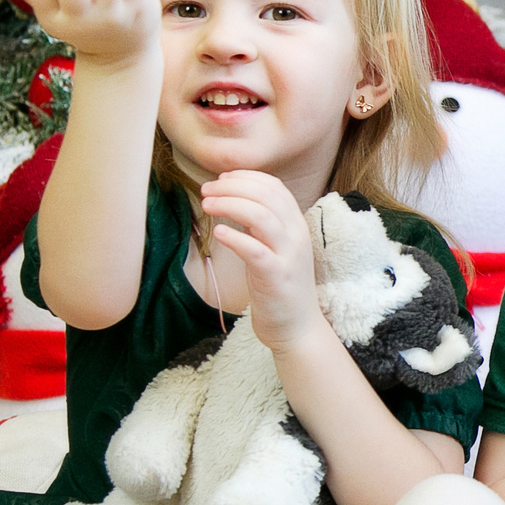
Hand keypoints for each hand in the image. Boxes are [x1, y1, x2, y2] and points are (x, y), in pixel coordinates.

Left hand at [200, 171, 319, 348]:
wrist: (297, 327)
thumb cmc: (278, 286)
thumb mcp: (273, 247)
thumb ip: (261, 224)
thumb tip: (234, 198)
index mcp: (296, 224)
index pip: (274, 186)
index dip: (246, 177)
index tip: (221, 179)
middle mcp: (296, 235)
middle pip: (266, 195)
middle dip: (232, 187)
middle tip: (207, 190)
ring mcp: (288, 255)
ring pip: (261, 216)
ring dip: (229, 204)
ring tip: (207, 205)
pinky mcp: (276, 276)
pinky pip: (255, 250)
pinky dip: (235, 237)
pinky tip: (218, 233)